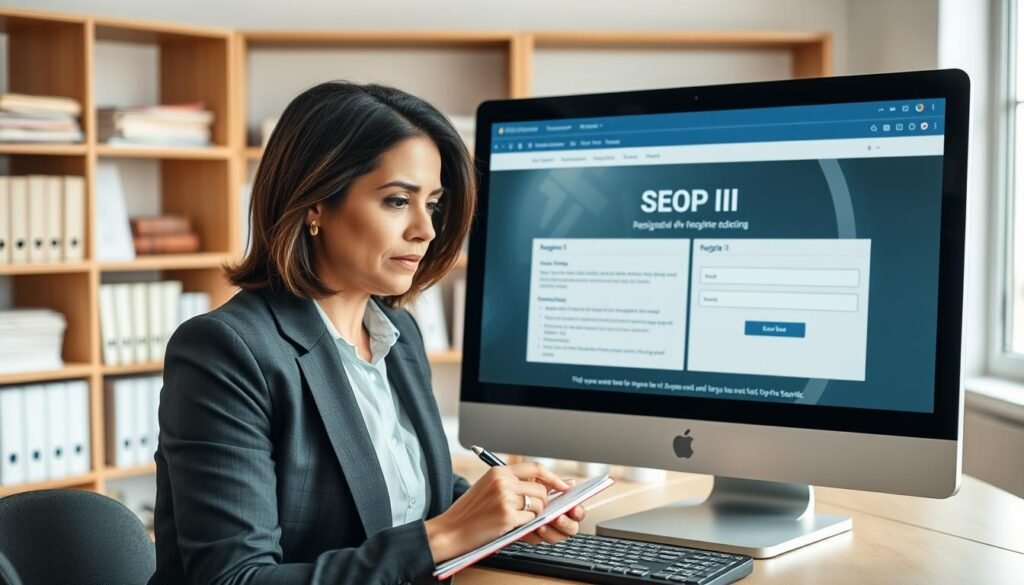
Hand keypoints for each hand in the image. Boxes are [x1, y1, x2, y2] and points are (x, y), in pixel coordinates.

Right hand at [424, 462, 570, 562]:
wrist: (450, 530)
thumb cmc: (469, 512)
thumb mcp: (488, 488)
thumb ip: (513, 483)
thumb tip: (547, 485)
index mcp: (498, 471)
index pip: (535, 469)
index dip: (553, 478)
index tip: (565, 486)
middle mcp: (503, 481)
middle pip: (541, 490)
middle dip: (542, 504)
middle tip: (530, 512)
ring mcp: (505, 498)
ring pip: (538, 506)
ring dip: (533, 516)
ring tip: (514, 519)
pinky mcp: (507, 516)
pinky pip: (530, 521)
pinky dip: (524, 526)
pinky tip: (508, 526)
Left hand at [521, 478, 586, 545]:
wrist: (508, 498)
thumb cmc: (527, 490)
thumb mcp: (540, 482)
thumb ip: (555, 483)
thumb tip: (570, 483)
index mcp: (565, 507)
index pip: (577, 513)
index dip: (578, 512)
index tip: (574, 510)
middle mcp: (558, 520)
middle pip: (571, 529)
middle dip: (566, 524)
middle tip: (558, 518)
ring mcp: (547, 529)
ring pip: (556, 537)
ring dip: (550, 532)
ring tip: (542, 525)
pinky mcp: (534, 535)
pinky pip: (538, 540)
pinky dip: (535, 536)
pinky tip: (531, 529)